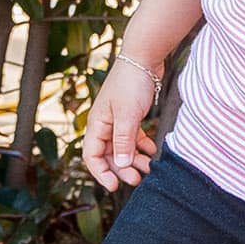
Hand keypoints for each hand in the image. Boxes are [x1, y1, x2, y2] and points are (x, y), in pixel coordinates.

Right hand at [81, 60, 159, 190]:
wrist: (144, 57)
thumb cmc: (132, 83)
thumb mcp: (128, 115)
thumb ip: (124, 141)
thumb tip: (122, 166)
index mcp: (97, 124)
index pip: (92, 156)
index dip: (101, 173)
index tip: (115, 186)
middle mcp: (105, 124)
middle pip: (108, 155)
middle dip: (122, 169)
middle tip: (137, 179)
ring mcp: (118, 119)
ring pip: (123, 148)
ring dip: (134, 160)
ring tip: (149, 167)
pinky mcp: (132, 115)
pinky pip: (133, 137)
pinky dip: (141, 146)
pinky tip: (152, 151)